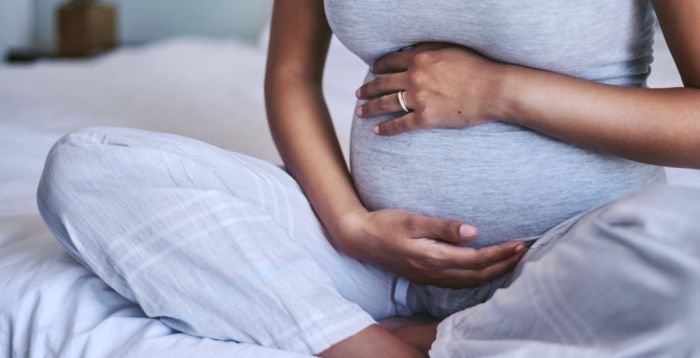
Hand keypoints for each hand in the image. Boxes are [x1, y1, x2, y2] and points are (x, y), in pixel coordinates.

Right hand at [337, 209, 526, 288]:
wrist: (359, 239)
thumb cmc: (384, 225)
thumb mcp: (412, 220)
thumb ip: (442, 227)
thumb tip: (473, 231)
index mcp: (433, 257)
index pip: (476, 260)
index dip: (500, 253)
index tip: (520, 243)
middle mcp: (433, 272)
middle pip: (477, 274)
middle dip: (504, 264)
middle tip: (525, 251)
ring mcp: (429, 276)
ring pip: (469, 281)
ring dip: (493, 272)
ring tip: (511, 260)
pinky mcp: (425, 275)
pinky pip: (458, 282)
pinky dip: (477, 276)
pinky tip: (484, 269)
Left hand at [356, 43, 507, 135]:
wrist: (493, 90)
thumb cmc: (477, 68)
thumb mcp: (450, 49)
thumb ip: (428, 49)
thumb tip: (409, 51)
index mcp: (420, 58)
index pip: (391, 62)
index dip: (378, 67)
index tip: (371, 71)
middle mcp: (415, 77)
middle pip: (382, 83)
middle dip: (367, 89)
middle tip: (358, 94)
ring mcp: (418, 98)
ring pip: (386, 103)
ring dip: (370, 108)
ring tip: (360, 112)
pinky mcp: (425, 118)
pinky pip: (399, 124)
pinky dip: (386, 128)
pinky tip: (376, 131)